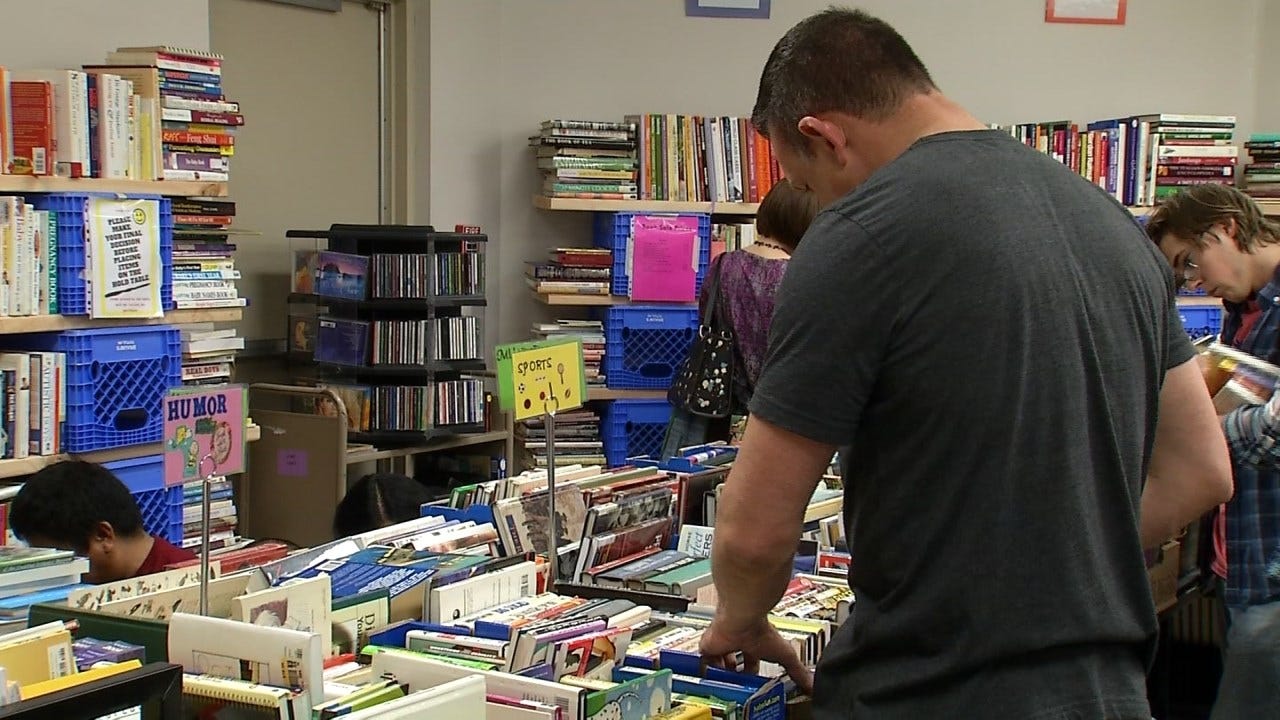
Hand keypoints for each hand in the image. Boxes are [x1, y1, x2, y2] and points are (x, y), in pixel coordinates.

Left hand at [699, 614, 813, 695]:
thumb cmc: (762, 631)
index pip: (751, 660)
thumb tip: (812, 684)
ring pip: (718, 663)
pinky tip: (711, 679)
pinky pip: (704, 662)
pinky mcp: (708, 646)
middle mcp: (737, 642)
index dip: (751, 672)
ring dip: (721, 674)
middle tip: (737, 687)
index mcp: (753, 643)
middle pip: (734, 662)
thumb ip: (798, 671)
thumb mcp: (785, 655)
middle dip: (736, 675)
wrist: (743, 618)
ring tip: (724, 686)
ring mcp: (722, 644)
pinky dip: (707, 671)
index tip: (752, 683)